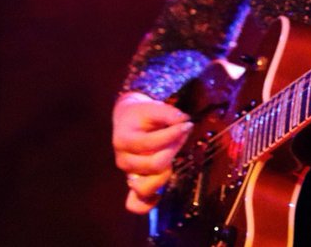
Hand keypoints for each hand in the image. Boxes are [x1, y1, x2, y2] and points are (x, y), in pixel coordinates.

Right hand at [112, 92, 193, 213]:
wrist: (127, 122)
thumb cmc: (142, 115)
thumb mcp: (153, 107)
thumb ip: (169, 113)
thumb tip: (184, 122)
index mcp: (123, 140)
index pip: (150, 143)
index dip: (173, 134)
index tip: (187, 124)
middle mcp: (123, 160)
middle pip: (153, 165)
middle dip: (173, 150)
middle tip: (181, 137)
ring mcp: (128, 175)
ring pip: (146, 187)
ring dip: (164, 174)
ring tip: (170, 159)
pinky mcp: (134, 185)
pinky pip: (136, 204)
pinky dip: (148, 203)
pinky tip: (161, 193)